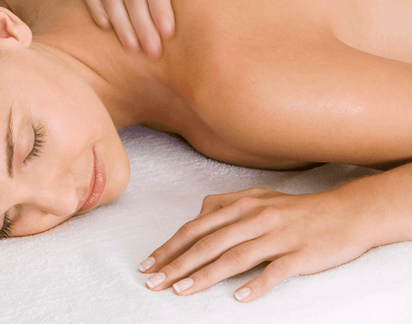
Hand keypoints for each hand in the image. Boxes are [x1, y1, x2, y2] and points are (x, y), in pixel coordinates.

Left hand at [138, 185, 372, 301]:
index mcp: (241, 204)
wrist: (345, 213)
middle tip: (154, 282)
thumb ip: (226, 204)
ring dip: (205, 275)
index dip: (171, 246)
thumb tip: (199, 214)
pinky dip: (255, 284)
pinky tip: (238, 297)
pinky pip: (275, 270)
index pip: (197, 227)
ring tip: (181, 291)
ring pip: (235, 256)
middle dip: (178, 263)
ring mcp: (277, 235)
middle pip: (209, 242)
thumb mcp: (258, 198)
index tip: (149, 264)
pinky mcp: (301, 253)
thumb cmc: (296, 209)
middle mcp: (255, 216)